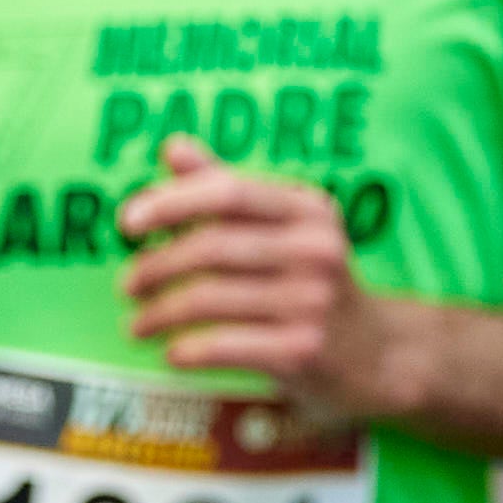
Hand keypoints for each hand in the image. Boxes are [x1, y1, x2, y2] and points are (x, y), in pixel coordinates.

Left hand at [118, 135, 419, 421]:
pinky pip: (225, 345)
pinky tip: (171, 352)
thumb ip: (226, 190)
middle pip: (211, 246)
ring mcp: (313, 301)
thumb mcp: (282, 228)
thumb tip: (173, 147)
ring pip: (209, 299)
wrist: (376, 355)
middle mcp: (316, 249)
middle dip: (156, 266)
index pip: (228, 191)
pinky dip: (187, 349)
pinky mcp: (304, 350)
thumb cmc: (310, 283)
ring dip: (160, 312)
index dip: (171, 202)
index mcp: (308, 209)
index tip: (126, 222)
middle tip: (127, 284)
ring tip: (138, 323)